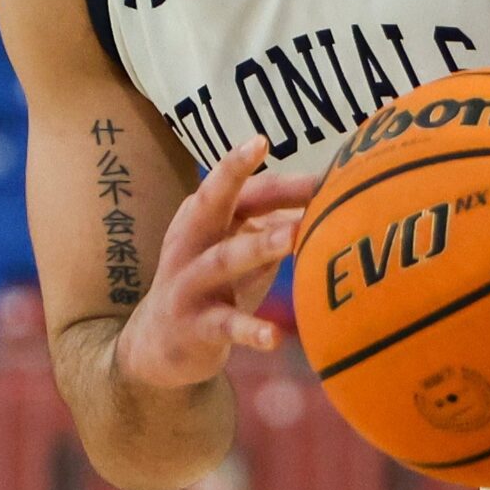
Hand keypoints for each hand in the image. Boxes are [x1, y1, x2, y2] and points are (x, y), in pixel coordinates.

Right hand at [115, 136, 319, 391]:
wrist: (157, 345)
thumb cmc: (214, 286)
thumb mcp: (237, 249)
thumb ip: (274, 225)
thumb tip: (332, 201)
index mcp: (204, 219)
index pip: (245, 189)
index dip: (284, 178)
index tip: (325, 165)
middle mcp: (191, 242)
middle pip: (211, 200)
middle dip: (232, 172)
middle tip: (260, 144)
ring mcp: (188, 283)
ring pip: (223, 259)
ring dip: (258, 245)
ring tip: (293, 236)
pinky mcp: (195, 326)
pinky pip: (225, 325)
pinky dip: (250, 330)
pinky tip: (274, 337)